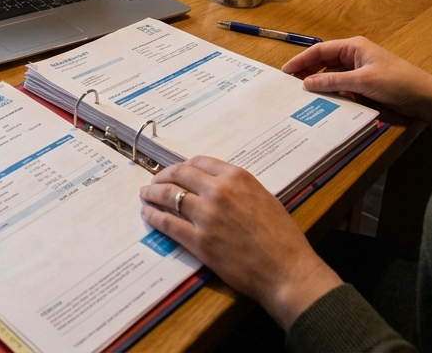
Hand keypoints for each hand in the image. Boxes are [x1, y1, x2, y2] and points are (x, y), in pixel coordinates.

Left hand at [139, 156, 341, 328]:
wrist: (286, 269)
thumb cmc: (282, 238)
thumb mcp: (264, 199)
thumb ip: (238, 189)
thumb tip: (216, 187)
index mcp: (237, 177)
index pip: (198, 162)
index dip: (182, 166)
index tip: (175, 171)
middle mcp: (219, 191)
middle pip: (179, 175)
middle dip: (162, 176)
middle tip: (154, 181)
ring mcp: (206, 215)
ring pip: (168, 196)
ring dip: (152, 194)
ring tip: (145, 195)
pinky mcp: (198, 241)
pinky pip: (167, 223)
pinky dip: (153, 217)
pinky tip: (148, 215)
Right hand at [281, 37, 431, 144]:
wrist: (425, 98)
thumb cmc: (397, 82)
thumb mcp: (362, 81)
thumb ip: (333, 82)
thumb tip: (306, 83)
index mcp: (354, 47)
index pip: (320, 50)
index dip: (301, 61)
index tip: (284, 73)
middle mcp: (354, 57)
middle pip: (323, 63)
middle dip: (307, 73)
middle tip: (289, 87)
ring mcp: (359, 72)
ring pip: (331, 77)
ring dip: (319, 85)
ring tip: (301, 97)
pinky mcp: (364, 86)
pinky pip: (342, 88)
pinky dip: (331, 94)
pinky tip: (322, 103)